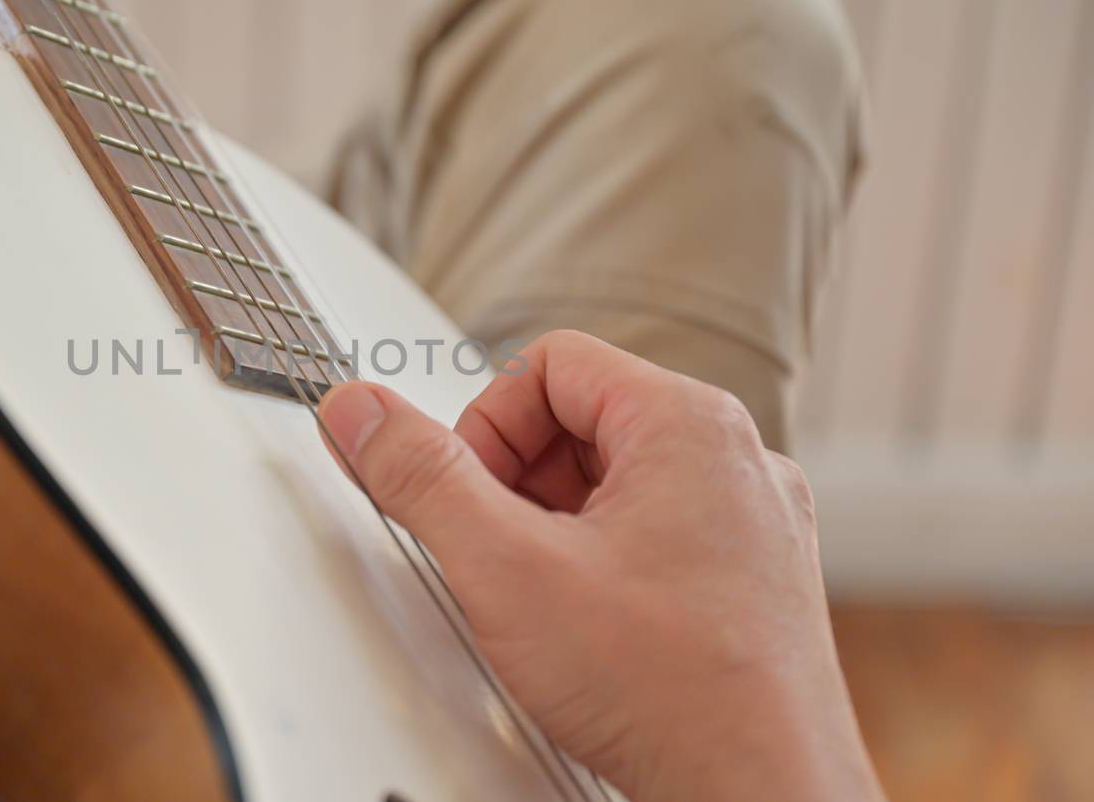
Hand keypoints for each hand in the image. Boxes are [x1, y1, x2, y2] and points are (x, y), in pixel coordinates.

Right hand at [316, 331, 882, 801]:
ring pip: (620, 482)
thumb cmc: (671, 691)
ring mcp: (751, 524)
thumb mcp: (507, 569)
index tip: (468, 493)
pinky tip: (591, 629)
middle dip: (519, 479)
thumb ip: (421, 478)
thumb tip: (361, 413)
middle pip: (584, 418)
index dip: (487, 423)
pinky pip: (659, 535)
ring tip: (544, 598)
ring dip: (559, 527)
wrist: (760, 797)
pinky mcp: (752, 581)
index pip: (552, 362)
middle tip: (500, 550)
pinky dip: (605, 566)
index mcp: (691, 425)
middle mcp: (736, 461)